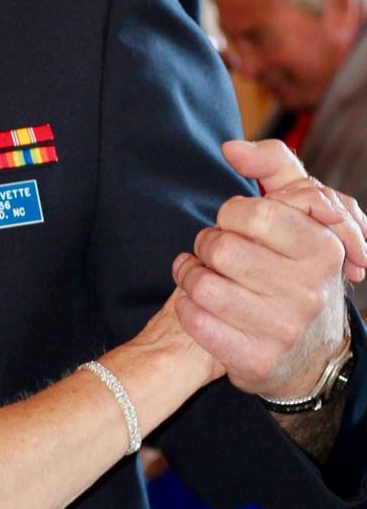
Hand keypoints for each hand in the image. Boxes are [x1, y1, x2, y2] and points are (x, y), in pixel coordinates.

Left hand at [172, 140, 351, 399]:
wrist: (309, 354)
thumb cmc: (295, 270)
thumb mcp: (300, 216)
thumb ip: (275, 167)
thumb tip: (232, 148)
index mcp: (322, 251)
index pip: (256, 214)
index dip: (231, 215)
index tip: (233, 223)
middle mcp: (308, 292)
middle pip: (223, 249)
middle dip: (205, 243)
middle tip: (210, 249)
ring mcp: (283, 330)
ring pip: (202, 285)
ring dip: (188, 274)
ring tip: (195, 272)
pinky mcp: (255, 361)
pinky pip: (196, 321)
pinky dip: (186, 307)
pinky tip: (195, 302)